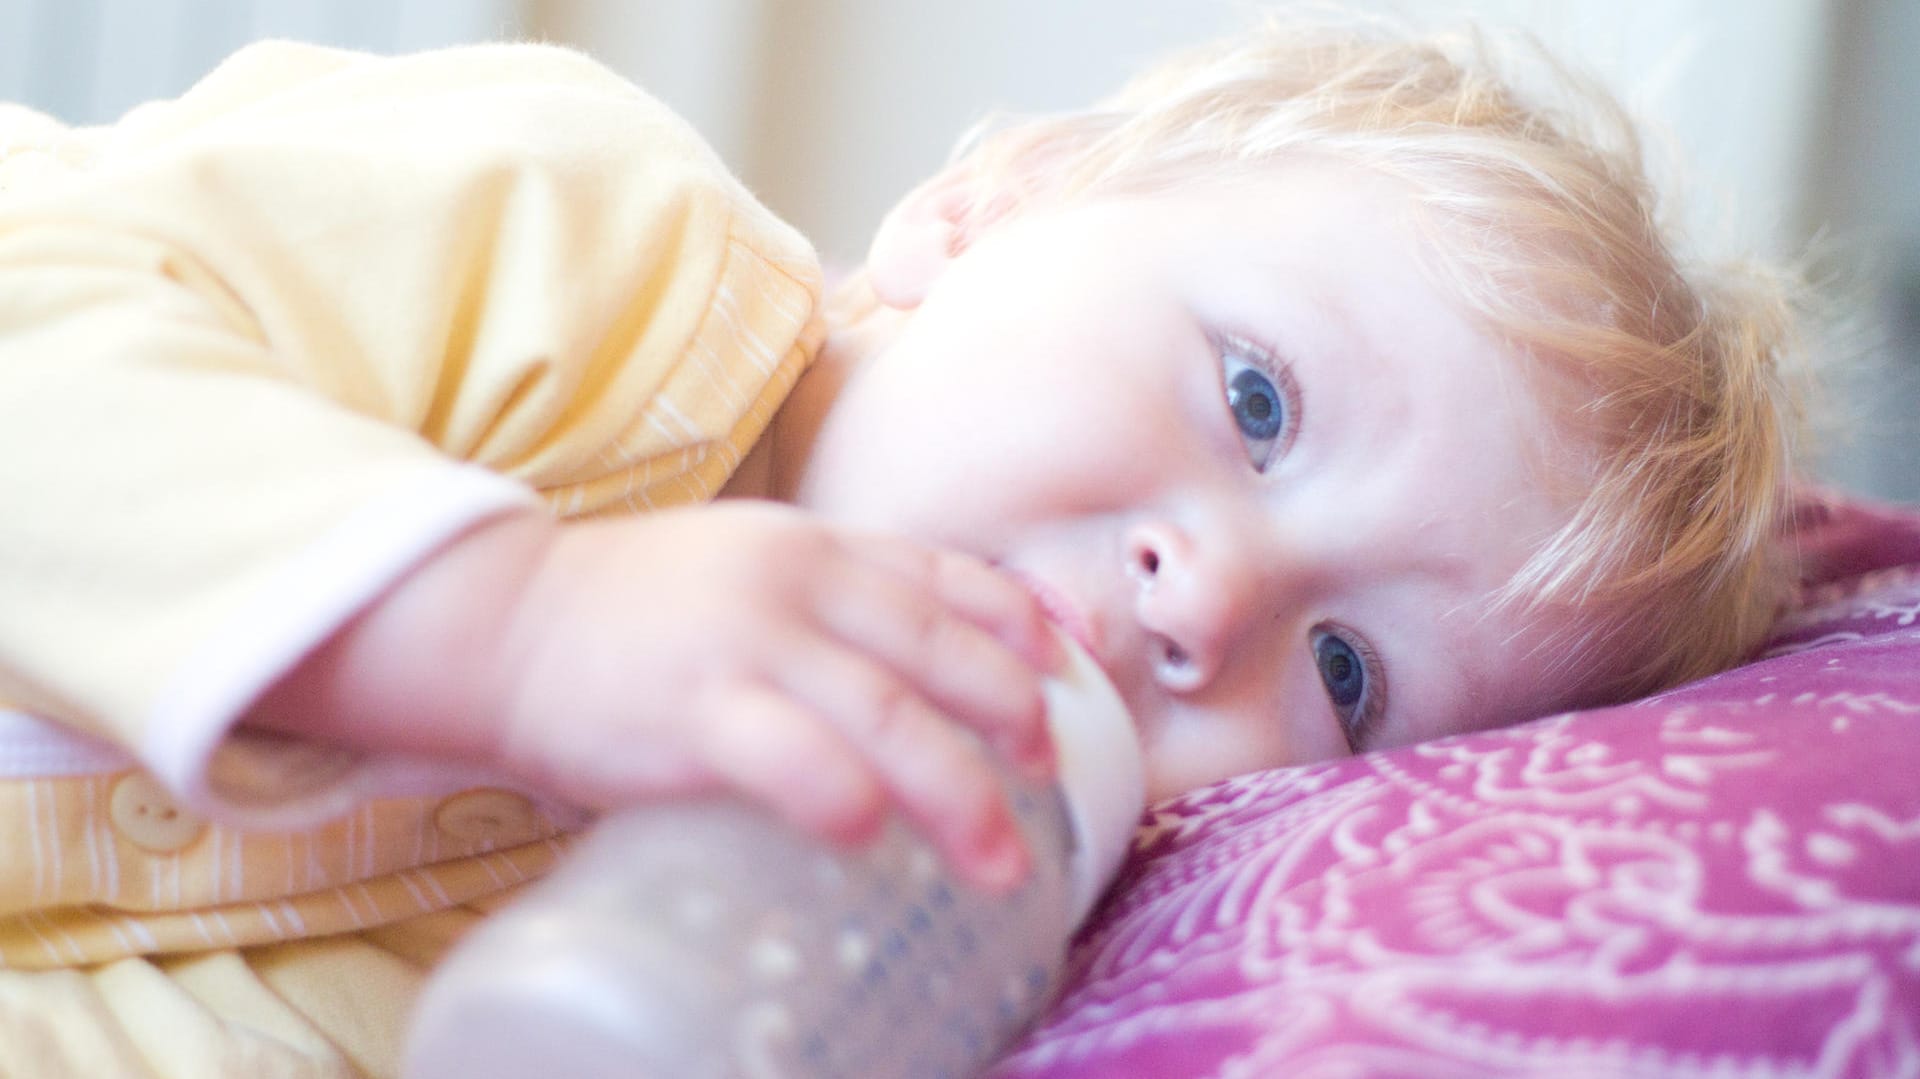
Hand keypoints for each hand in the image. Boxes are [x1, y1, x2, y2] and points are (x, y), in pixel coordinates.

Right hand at [491, 502, 1063, 890]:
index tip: (1068, 672)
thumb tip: (913, 688)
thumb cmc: (629, 618)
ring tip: (1000, 861)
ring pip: (886, 712)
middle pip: (937, 647)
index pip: (942, 575)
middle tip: (1048, 775)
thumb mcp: (743, 576)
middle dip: (1012, 715)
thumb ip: (820, 612)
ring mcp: (744, 642)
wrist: (501, 620)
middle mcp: (795, 582)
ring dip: (957, 792)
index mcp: (814, 549)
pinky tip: (870, 833)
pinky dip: (839, 793)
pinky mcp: (689, 707)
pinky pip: (785, 753)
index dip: (1018, 624)